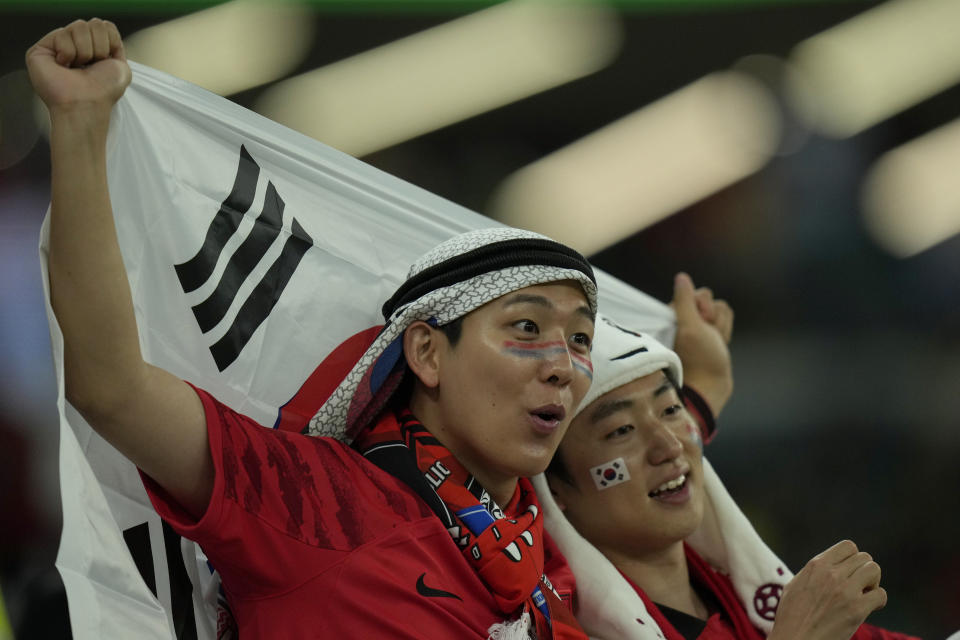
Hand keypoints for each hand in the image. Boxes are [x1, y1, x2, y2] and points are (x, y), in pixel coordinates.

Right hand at [26, 18, 130, 117]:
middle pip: (93, 24)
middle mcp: (75, 46)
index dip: (109, 42)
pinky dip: (69, 53)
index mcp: (93, 49)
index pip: (104, 26)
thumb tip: (105, 30)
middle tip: (91, 67)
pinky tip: (64, 66)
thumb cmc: (104, 91)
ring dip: (85, 51)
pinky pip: (62, 34)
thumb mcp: (121, 65)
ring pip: (79, 26)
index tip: (106, 63)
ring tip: (78, 67)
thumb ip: (115, 44)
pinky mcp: (41, 49)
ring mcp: (58, 46)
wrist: (88, 104)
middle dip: (99, 47)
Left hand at [670, 272, 733, 414]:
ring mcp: (700, 324)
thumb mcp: (690, 327)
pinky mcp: (711, 332)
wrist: (711, 385)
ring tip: (713, 343)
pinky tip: (720, 344)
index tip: (699, 324)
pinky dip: (725, 331)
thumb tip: (681, 277)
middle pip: (710, 299)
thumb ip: (684, 301)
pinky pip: (725, 319)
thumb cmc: (699, 359)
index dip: (702, 308)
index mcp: (674, 313)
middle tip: (707, 337)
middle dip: (713, 317)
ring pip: (721, 309)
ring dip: (721, 326)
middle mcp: (686, 316)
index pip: (696, 293)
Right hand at [769, 540, 886, 639]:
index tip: (849, 572)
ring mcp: (845, 591)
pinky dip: (877, 601)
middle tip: (858, 587)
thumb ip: (814, 573)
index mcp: (816, 565)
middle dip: (864, 571)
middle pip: (864, 558)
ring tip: (863, 595)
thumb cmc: (791, 616)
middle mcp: (832, 574)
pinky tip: (867, 608)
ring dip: (873, 583)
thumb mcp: (795, 585)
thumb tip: (828, 566)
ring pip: (874, 570)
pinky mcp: (856, 610)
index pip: (848, 546)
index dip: (853, 558)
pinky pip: (880, 594)